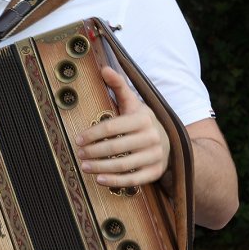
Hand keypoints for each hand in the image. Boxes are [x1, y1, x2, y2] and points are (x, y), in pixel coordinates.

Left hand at [74, 66, 169, 187]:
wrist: (169, 141)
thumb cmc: (142, 121)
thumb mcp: (133, 102)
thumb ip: (118, 86)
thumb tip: (104, 68)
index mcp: (143, 119)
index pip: (112, 127)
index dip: (93, 134)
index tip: (78, 139)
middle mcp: (151, 137)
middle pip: (116, 147)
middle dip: (94, 151)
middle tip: (79, 153)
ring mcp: (155, 156)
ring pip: (124, 164)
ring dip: (100, 167)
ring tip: (84, 166)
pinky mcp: (155, 171)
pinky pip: (134, 179)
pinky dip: (115, 181)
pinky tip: (99, 179)